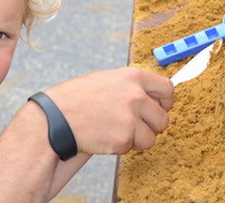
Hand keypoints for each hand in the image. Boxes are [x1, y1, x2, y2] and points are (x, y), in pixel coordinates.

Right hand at [44, 67, 173, 154]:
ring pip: (151, 137)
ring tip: (116, 129)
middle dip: (152, 125)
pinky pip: (133, 147)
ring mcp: (130, 118)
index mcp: (133, 77)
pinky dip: (122, 146)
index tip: (161, 107)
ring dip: (137, 138)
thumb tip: (153, 95)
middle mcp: (136, 95)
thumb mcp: (108, 79)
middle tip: (135, 125)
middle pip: (163, 118)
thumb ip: (132, 85)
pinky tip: (106, 135)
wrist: (57, 117)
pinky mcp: (123, 138)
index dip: (166, 101)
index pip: (167, 89)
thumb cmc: (79, 97)